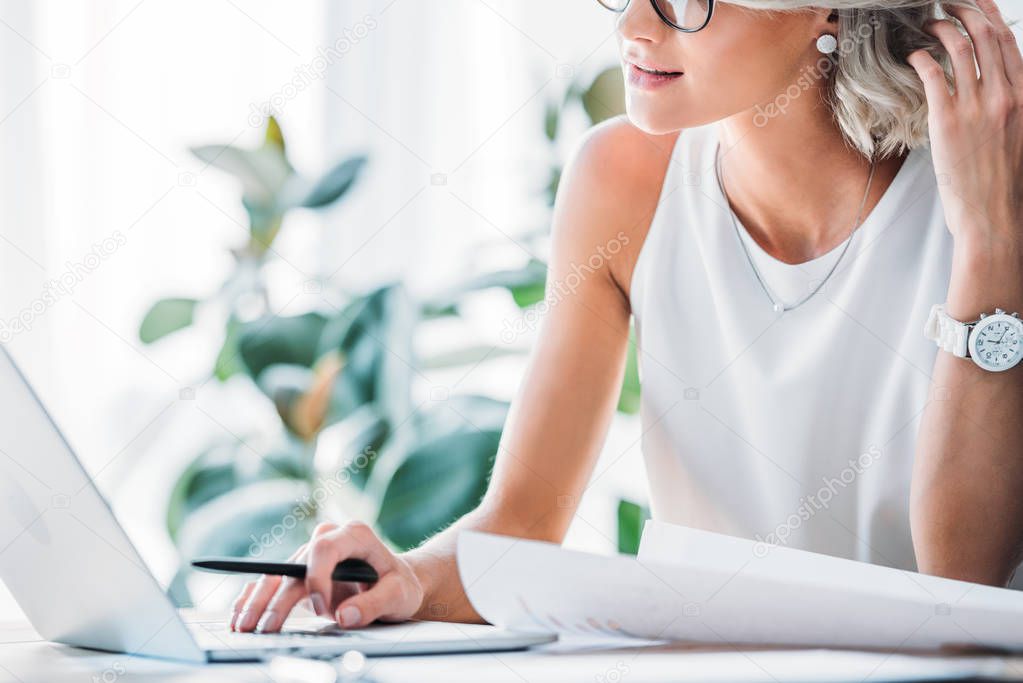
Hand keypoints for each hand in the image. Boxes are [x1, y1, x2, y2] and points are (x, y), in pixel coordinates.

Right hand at [229, 521, 423, 632]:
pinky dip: (257, 599)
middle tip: (262, 627)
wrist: (396, 583)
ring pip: (279, 576)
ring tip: (242, 625)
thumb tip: (345, 615)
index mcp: (355, 535)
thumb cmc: (399, 585)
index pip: (324, 548)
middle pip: (295, 565)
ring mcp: (312, 556)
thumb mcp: (399, 595)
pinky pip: (275, 583)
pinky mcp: (302, 573)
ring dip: (258, 601)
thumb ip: (374, 604)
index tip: (321, 609)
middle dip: (275, 598)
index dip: (317, 577)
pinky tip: (240, 614)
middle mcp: (329, 540)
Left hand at [907, 0, 1022, 242]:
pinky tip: (913, 56)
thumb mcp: (1017, 134)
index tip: (977, 3)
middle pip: (986, 36)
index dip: (991, 16)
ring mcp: (977, 107)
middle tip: (948, 3)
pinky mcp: (948, 122)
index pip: (1009, 43)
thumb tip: (994, 87)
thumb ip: (1009, 105)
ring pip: (960, 49)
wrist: (993, 215)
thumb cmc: (1004, 182)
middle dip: (966, 11)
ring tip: (928, 25)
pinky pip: (934, 76)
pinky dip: (922, 59)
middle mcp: (1005, 95)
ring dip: (942, 29)